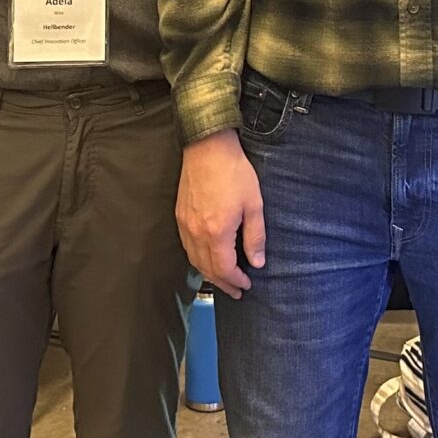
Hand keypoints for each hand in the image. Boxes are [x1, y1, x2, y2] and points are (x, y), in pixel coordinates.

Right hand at [177, 129, 264, 298]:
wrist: (207, 147)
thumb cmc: (233, 172)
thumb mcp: (253, 204)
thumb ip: (255, 237)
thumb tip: (257, 262)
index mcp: (216, 233)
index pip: (224, 269)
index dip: (236, 281)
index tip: (246, 285)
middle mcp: (197, 233)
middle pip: (207, 269)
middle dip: (223, 283)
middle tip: (236, 291)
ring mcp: (185, 225)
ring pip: (194, 260)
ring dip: (209, 273)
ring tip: (222, 279)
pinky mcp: (180, 215)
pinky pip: (187, 247)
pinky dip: (197, 259)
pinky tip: (207, 258)